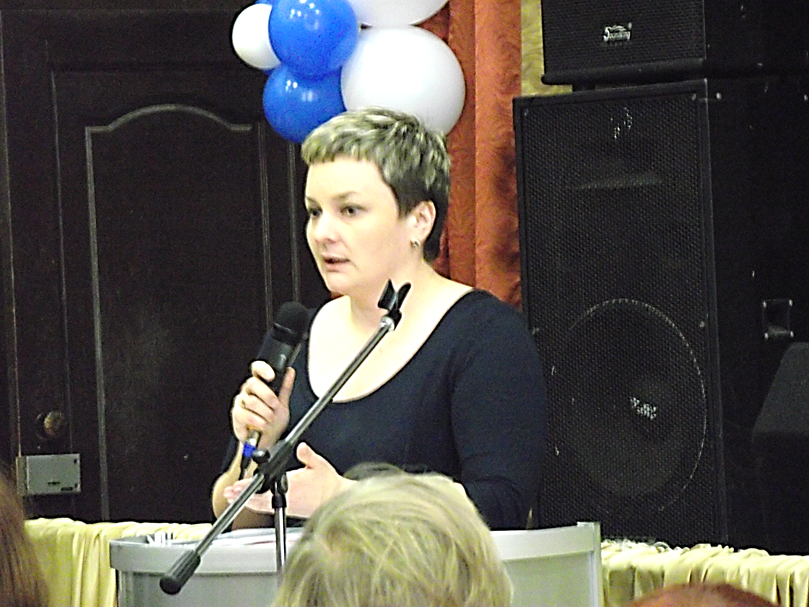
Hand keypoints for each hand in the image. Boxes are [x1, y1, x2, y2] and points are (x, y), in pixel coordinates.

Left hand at [222, 442, 353, 517]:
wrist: (337, 499)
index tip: (236, 487)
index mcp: (291, 487)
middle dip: (242, 497)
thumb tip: (301, 447)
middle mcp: (286, 499)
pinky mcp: (290, 511)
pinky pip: (268, 509)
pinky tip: (253, 501)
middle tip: (229, 494)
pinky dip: (257, 505)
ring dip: (248, 502)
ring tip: (235, 497)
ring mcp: (287, 507)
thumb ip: (308, 455)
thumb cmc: (329, 484)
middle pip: (258, 501)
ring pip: (262, 506)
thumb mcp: (319, 465)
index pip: (263, 489)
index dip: (247, 489)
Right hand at [231, 361, 294, 449]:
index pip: (256, 369)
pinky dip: (258, 421)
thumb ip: (285, 387)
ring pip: (251, 401)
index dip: (263, 369)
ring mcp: (241, 403)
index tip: (271, 376)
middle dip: (268, 396)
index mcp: (259, 386)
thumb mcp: (283, 404)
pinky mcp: (237, 416)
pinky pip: (246, 415)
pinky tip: (262, 424)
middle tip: (275, 405)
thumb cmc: (273, 422)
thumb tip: (289, 372)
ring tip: (269, 419)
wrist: (268, 441)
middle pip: (253, 384)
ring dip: (265, 412)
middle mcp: (248, 392)